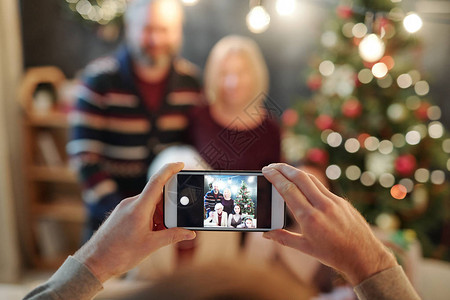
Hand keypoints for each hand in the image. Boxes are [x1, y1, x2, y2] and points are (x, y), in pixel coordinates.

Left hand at [74, 162, 195, 282]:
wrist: (94, 262)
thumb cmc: (119, 254)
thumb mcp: (151, 245)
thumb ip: (173, 236)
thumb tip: (189, 233)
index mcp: (139, 208)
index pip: (157, 181)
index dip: (170, 170)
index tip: (181, 164)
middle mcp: (131, 203)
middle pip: (157, 196)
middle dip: (169, 208)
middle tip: (173, 224)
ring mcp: (125, 207)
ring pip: (149, 204)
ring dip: (159, 215)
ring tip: (158, 233)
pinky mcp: (121, 213)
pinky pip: (141, 209)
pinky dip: (150, 218)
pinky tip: (150, 233)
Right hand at [262, 163, 396, 284]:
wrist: (364, 256)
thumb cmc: (334, 255)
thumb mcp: (305, 248)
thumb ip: (283, 238)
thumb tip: (265, 234)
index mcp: (309, 218)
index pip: (288, 190)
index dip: (275, 177)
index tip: (266, 170)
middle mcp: (322, 206)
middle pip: (299, 178)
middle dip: (283, 168)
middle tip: (271, 165)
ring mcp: (334, 201)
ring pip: (311, 179)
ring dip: (295, 172)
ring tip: (284, 170)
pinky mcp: (342, 201)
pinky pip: (322, 187)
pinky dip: (309, 182)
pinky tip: (302, 183)